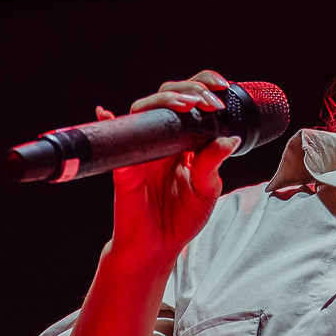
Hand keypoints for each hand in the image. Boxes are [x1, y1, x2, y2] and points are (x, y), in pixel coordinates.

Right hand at [105, 70, 240, 272]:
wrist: (158, 248)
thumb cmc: (180, 219)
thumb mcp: (206, 190)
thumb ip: (213, 163)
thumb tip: (229, 138)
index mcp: (183, 142)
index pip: (190, 103)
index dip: (203, 88)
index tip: (222, 88)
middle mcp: (162, 141)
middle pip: (167, 97)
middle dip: (189, 89)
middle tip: (207, 100)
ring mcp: (142, 151)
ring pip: (144, 110)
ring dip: (164, 101)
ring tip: (185, 104)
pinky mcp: (126, 167)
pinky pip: (117, 141)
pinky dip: (110, 122)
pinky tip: (106, 112)